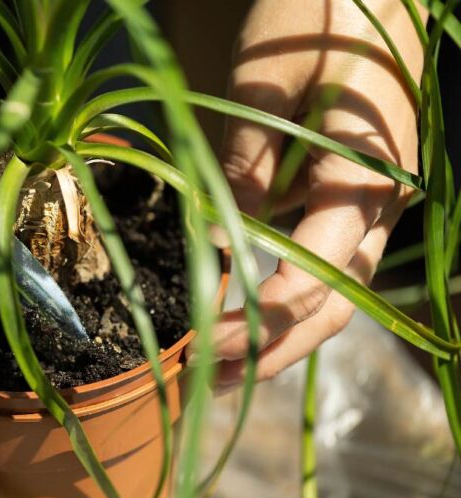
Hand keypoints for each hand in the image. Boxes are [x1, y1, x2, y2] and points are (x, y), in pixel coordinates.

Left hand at [214, 0, 423, 388]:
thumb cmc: (317, 11)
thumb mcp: (265, 77)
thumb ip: (246, 160)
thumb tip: (221, 240)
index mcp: (367, 174)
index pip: (322, 272)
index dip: (263, 318)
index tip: (205, 342)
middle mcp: (381, 200)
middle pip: (336, 299)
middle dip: (273, 345)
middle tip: (205, 374)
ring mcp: (372, 200)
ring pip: (334, 287)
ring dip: (278, 329)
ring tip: (214, 360)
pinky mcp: (352, 193)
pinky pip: (323, 256)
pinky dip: (281, 289)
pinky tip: (233, 303)